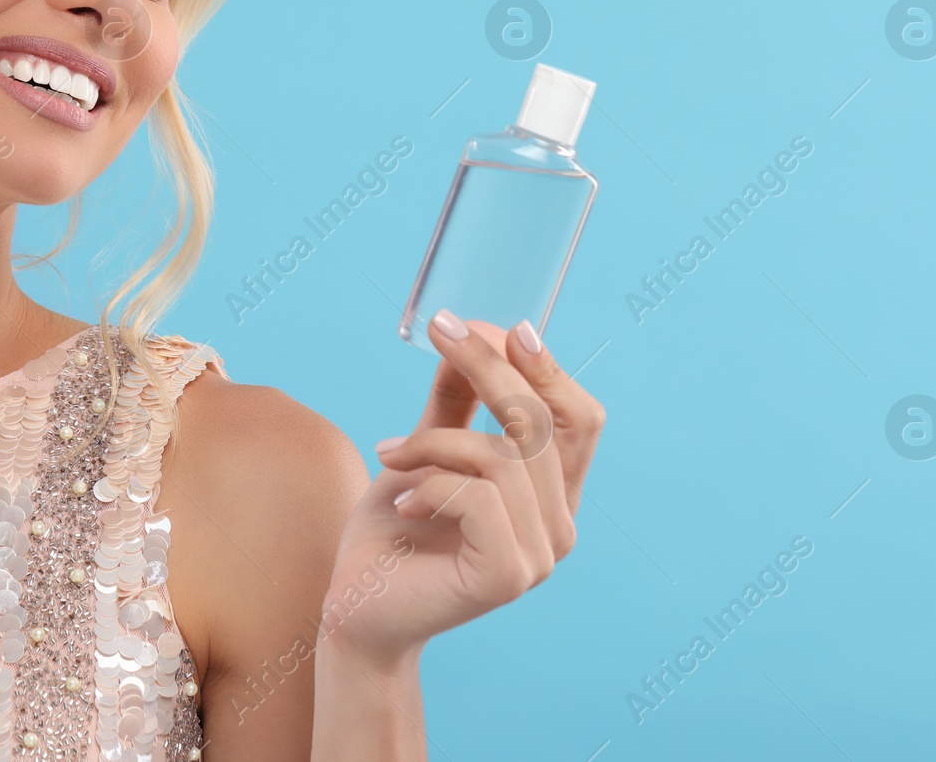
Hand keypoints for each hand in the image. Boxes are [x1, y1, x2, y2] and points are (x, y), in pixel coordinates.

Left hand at [320, 310, 604, 669]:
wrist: (357, 610)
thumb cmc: (393, 533)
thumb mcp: (426, 453)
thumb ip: (455, 404)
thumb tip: (468, 334)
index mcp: (552, 498)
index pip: (578, 420)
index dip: (548, 369)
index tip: (503, 324)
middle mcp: (559, 527)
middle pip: (541, 424)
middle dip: (489, 367)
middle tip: (439, 331)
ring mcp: (540, 556)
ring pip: (502, 457)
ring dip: (436, 442)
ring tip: (391, 456)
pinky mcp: (507, 574)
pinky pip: (477, 496)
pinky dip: (430, 484)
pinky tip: (402, 504)